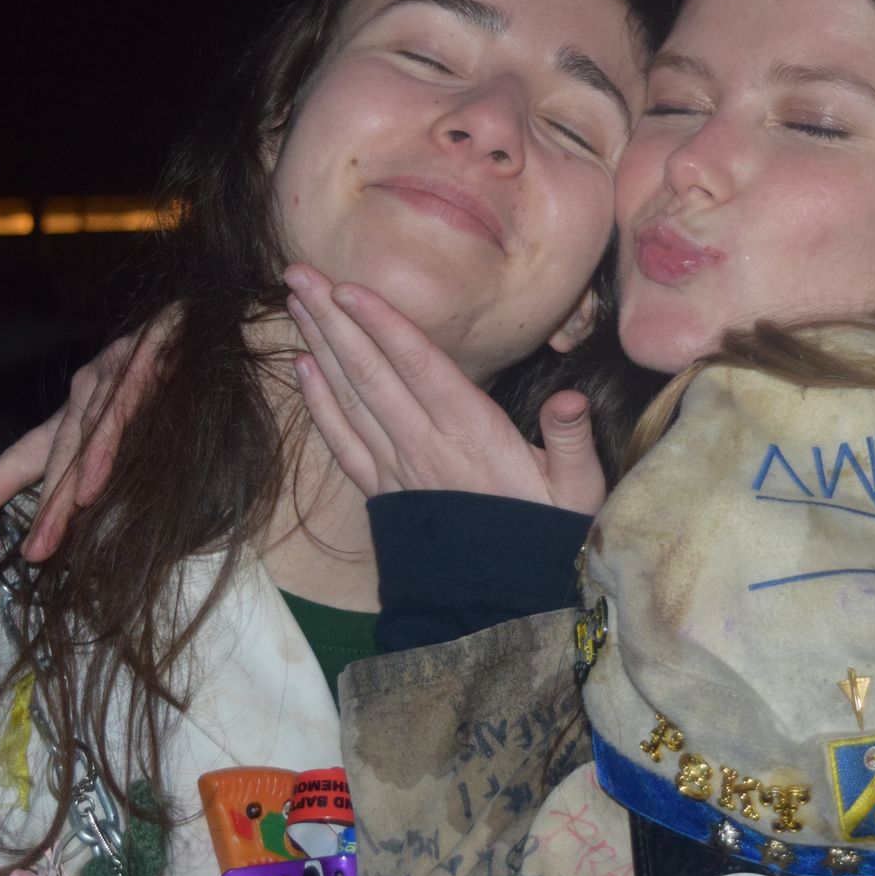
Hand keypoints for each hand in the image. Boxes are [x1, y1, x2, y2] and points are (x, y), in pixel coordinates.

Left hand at [0, 306, 178, 558]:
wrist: (216, 313)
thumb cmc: (188, 370)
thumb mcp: (149, 423)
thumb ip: (122, 464)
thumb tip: (95, 511)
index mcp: (81, 413)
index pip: (24, 457)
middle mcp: (87, 393)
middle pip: (42, 456)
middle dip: (22, 505)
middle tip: (22, 555)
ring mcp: (112, 375)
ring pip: (77, 442)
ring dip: (61, 495)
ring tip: (45, 542)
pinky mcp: (142, 361)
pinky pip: (118, 416)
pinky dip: (102, 453)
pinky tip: (91, 486)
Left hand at [284, 264, 607, 515]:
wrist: (506, 602)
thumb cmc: (547, 535)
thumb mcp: (579, 490)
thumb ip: (571, 440)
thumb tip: (571, 399)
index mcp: (473, 434)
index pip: (419, 365)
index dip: (382, 323)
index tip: (348, 287)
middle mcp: (426, 445)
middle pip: (371, 371)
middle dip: (334, 318)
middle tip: (298, 273)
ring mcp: (399, 469)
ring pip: (351, 398)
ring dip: (321, 347)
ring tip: (295, 302)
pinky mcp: (384, 492)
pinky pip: (343, 442)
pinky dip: (319, 404)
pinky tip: (303, 370)